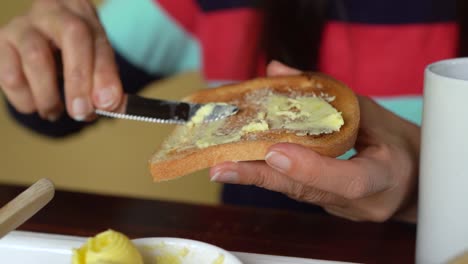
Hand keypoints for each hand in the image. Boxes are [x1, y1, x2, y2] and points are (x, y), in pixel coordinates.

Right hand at [0, 0, 122, 120]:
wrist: (40, 45)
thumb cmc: (75, 56)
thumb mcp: (96, 66)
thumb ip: (106, 87)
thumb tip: (109, 105)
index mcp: (84, 14)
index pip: (99, 41)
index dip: (104, 75)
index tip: (107, 103)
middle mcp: (54, 12)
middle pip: (72, 36)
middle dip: (79, 80)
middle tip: (81, 112)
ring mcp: (24, 25)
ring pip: (36, 57)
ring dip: (49, 95)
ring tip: (55, 113)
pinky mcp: (1, 43)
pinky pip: (11, 76)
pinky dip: (26, 99)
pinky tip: (36, 105)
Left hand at [210, 61, 419, 222]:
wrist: (412, 181)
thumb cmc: (399, 145)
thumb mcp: (375, 112)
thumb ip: (329, 95)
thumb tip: (277, 73)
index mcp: (385, 178)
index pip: (348, 181)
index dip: (310, 168)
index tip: (275, 153)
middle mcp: (361, 203)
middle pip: (309, 192)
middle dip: (262, 178)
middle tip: (223, 167)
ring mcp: (342, 209)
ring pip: (296, 194)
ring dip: (257, 178)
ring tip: (222, 165)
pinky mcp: (327, 206)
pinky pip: (297, 190)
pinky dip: (270, 175)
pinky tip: (242, 162)